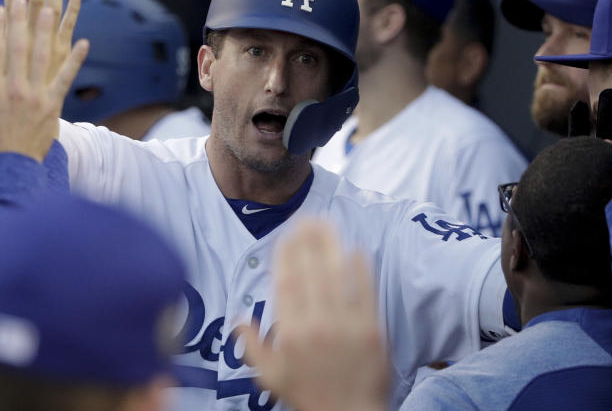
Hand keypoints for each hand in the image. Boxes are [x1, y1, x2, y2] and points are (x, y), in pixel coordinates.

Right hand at [0, 0, 88, 162]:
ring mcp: (35, 97)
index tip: (0, 7)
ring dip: (45, 33)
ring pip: (41, 58)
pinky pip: (66, 79)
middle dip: (20, 21)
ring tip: (50, 10)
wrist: (9, 170)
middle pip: (18, 48)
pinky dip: (75, 61)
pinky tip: (83, 43)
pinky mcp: (52, 106)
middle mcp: (14, 89)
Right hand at [236, 221, 387, 410]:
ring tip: (326, 223)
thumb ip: (253, 346)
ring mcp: (345, 326)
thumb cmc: (309, 397)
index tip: (286, 235)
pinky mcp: (372, 329)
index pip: (285, 284)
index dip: (285, 255)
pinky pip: (365, 291)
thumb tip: (239, 318)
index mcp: (289, 335)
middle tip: (306, 218)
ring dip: (330, 246)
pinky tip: (355, 249)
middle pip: (309, 273)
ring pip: (335, 276)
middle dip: (306, 241)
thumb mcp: (271, 377)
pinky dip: (360, 268)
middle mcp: (315, 326)